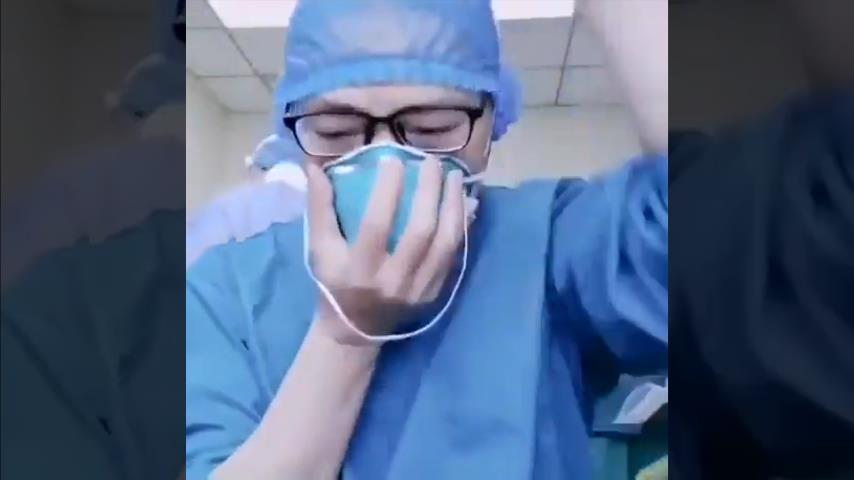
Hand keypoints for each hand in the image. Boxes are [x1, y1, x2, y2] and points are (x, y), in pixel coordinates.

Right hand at [305, 155, 464, 344]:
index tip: (394, 160)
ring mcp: (419, 288)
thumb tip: (314, 165)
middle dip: (429, 192)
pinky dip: (463, 226)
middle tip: (432, 162)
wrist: (357, 329)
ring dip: (453, 205)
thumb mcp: (319, 249)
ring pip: (445, 242)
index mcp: (359, 269)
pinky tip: (467, 202)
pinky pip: (456, 254)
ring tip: (454, 176)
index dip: (388, 190)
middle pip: (420, 231)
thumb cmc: (334, 282)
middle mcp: (392, 280)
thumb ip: (319, 207)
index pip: (377, 224)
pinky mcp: (436, 291)